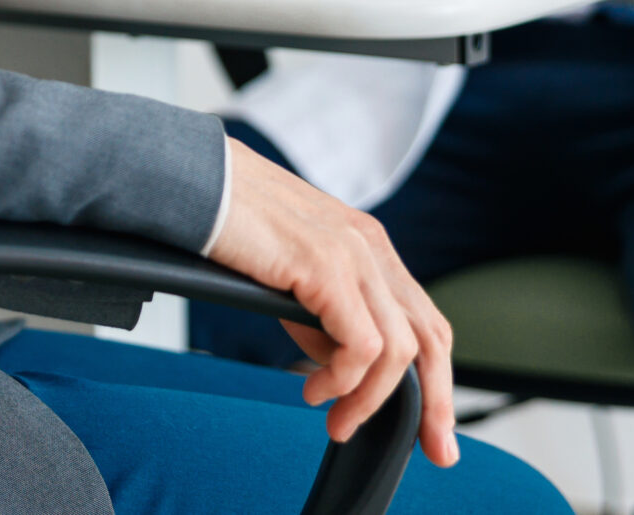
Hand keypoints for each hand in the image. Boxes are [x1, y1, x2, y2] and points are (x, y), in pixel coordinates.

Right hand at [205, 139, 459, 466]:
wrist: (194, 184)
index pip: (426, 320)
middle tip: (430, 449)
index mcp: (369, 245)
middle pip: (430, 337)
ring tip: (336, 419)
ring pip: (398, 350)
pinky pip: (361, 346)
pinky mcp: (326, 267)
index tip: (433, 429)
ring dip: (370, 400)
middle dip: (436, 403)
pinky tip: (314, 389)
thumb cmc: (233, 226)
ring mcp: (353, 254)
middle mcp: (370, 246)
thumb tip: (342, 370)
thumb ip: (328, 316)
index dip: (438, 378)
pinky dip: (343, 381)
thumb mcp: (296, 275)